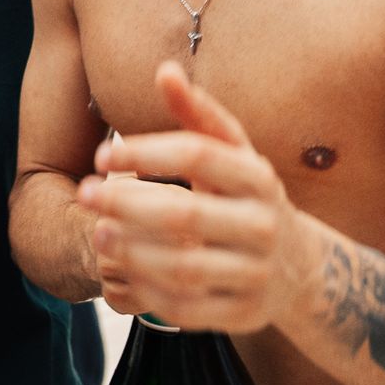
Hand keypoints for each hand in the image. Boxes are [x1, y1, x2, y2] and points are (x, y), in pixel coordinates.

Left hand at [76, 61, 302, 333]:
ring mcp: (256, 273)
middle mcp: (263, 225)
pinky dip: (149, 290)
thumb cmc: (248, 197)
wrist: (299, 268)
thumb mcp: (234, 154)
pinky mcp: (244, 314)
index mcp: (259, 178)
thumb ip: (198, 114)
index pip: (199, 156)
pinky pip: (187, 307)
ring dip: (132, 251)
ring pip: (183, 266)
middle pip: (185, 215)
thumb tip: (164, 70)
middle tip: (85, 193)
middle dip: (126, 204)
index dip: (147, 153)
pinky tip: (123, 271)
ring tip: (99, 233)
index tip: (103, 154)